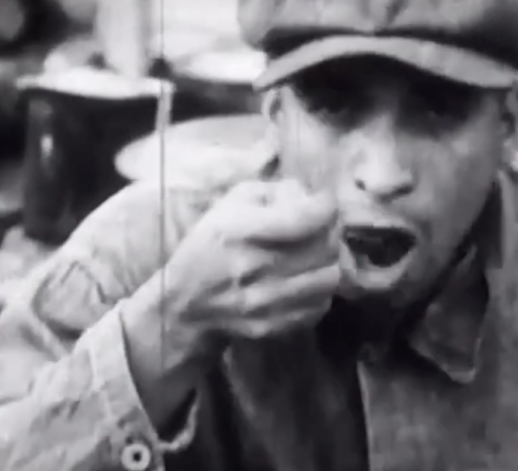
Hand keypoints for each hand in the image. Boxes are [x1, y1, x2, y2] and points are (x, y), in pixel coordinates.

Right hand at [163, 178, 341, 341]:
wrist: (186, 308)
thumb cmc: (208, 247)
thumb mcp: (230, 204)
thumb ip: (274, 192)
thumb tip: (309, 197)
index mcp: (242, 231)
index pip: (309, 216)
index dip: (325, 205)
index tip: (323, 203)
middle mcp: (257, 267)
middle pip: (327, 245)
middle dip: (331, 231)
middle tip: (322, 228)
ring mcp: (268, 301)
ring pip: (331, 276)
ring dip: (330, 261)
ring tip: (317, 255)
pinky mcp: (277, 325)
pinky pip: (321, 304)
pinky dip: (321, 289)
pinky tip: (305, 281)